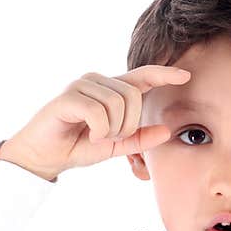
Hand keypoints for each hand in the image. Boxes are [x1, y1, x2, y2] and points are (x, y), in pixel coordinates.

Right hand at [0, 65, 190, 180]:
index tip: (185, 75)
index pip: (142, 76)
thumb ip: (140, 139)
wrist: (44, 157)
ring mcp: (82, 85)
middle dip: (128, 124)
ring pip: (117, 103)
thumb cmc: (78, 147)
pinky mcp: (68, 96)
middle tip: (110, 138)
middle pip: (133, 95)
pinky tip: (89, 135)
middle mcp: (98, 81)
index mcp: (111, 90)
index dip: (164, 74)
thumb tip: (167, 131)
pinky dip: (99, 130)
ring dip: (112, 129)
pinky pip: (99, 111)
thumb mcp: (115, 146)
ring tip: (96, 137)